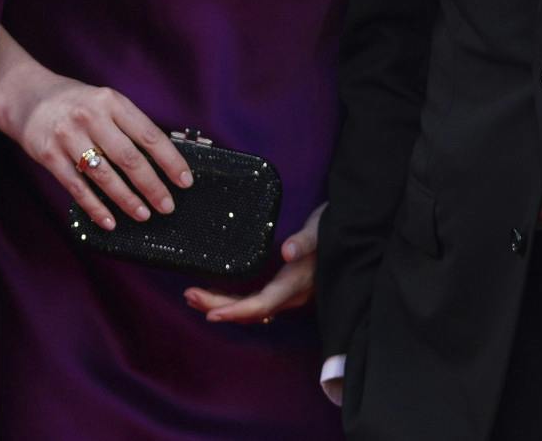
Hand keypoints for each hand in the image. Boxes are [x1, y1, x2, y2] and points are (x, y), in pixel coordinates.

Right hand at [0, 66, 192, 229]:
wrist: (25, 96)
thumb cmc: (74, 103)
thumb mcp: (104, 102)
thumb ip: (127, 126)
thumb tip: (162, 162)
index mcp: (111, 102)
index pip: (149, 134)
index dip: (170, 160)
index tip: (185, 181)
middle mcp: (91, 117)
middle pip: (129, 158)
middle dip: (152, 186)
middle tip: (167, 205)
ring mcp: (68, 136)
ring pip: (104, 175)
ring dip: (127, 199)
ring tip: (143, 214)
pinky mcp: (49, 155)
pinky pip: (77, 187)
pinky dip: (95, 207)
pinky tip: (110, 221)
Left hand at [184, 203, 322, 324]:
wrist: (352, 236)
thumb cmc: (333, 229)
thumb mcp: (319, 230)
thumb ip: (305, 242)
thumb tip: (287, 252)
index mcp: (295, 283)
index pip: (260, 305)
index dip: (234, 311)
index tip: (210, 312)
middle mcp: (290, 294)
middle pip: (250, 310)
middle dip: (218, 306)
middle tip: (188, 295)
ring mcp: (288, 294)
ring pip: (252, 309)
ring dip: (223, 306)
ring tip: (194, 297)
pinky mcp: (286, 287)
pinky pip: (258, 302)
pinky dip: (236, 302)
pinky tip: (220, 297)